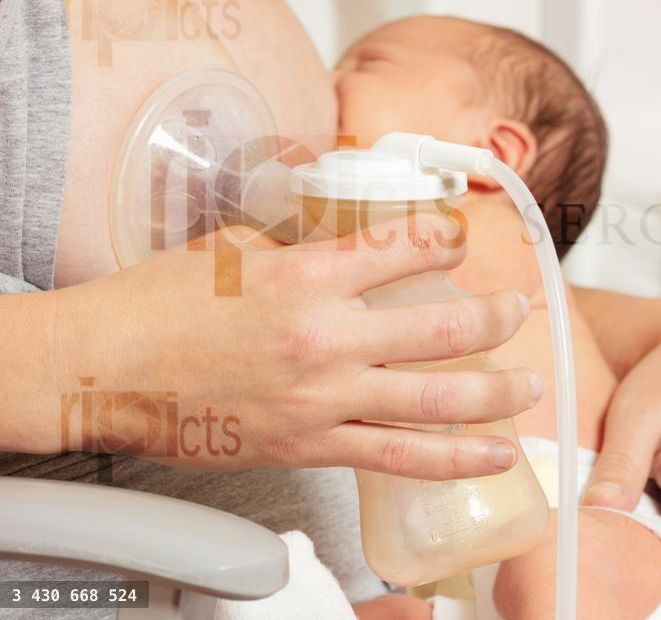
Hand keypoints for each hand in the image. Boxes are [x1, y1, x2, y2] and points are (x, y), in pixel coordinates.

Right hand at [20, 216, 541, 478]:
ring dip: (497, 392)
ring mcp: (323, 397)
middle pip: (445, 325)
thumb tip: (352, 227)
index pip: (411, 245)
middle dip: (498, 316)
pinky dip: (454, 459)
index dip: (450, 237)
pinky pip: (398, 456)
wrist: (104, 367)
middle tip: (520, 308)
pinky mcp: (311, 444)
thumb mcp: (239, 244)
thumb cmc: (161, 303)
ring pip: (436, 398)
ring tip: (531, 384)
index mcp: (310, 274)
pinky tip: (493, 456)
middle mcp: (328, 336)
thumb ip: (307, 239)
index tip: (462, 237)